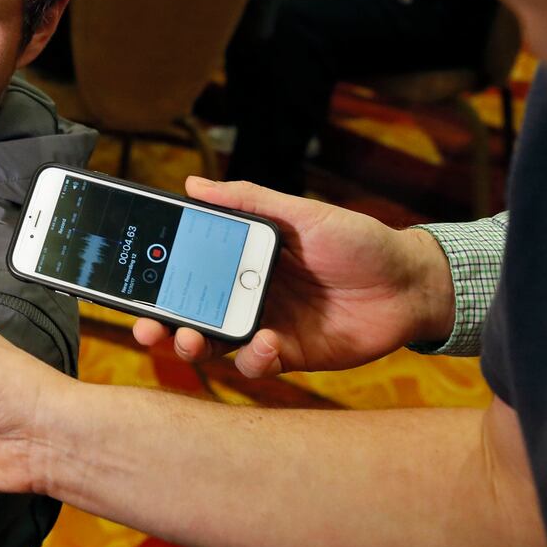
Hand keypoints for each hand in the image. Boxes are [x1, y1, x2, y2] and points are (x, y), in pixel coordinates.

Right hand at [129, 177, 456, 376]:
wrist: (413, 283)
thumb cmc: (360, 240)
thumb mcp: (301, 213)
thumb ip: (248, 200)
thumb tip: (192, 183)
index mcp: (243, 261)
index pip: (189, 272)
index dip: (160, 281)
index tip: (134, 284)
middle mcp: (248, 295)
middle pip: (192, 314)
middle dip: (163, 325)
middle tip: (147, 327)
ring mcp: (267, 326)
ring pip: (216, 344)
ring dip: (195, 346)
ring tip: (190, 340)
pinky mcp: (292, 354)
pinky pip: (259, 363)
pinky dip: (253, 358)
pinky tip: (262, 344)